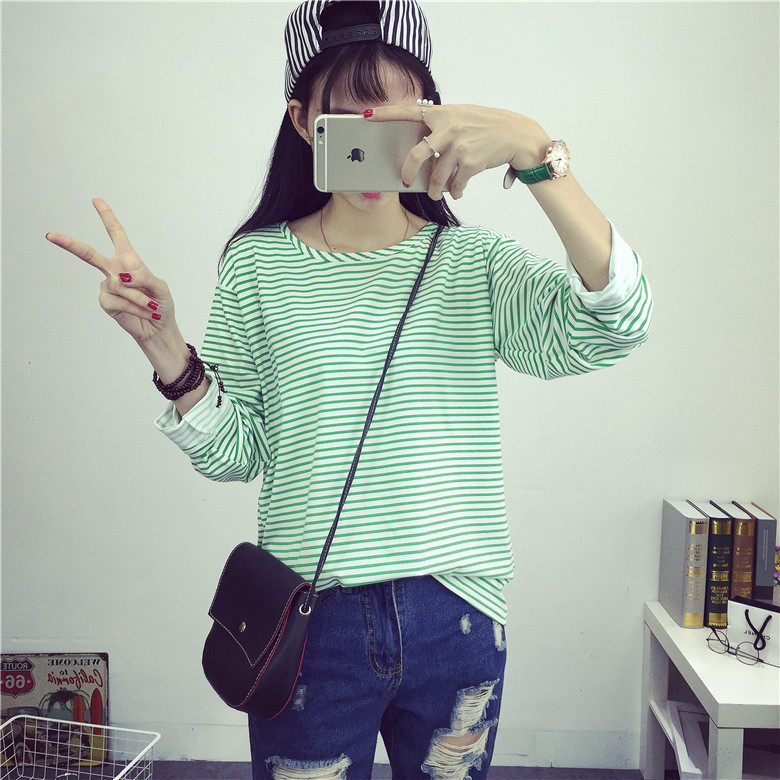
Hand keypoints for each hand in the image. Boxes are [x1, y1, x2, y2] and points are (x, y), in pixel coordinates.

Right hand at [46, 198, 176, 346]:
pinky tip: (140, 311)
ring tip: (149, 305)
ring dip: (138, 297)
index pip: (117, 235)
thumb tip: (122, 274)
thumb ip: (144, 277)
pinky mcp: (106, 302)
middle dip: (70, 244)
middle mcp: (114, 269)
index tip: (96, 200)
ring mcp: (108, 286)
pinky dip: (132, 307)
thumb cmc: (161, 304)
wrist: (157, 327)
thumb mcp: (160, 287)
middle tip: (50, 235)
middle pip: (89, 254)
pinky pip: (116, 300)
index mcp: (129, 259)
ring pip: (118, 285)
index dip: (107, 217)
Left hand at [363, 101, 550, 199]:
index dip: (385, 113)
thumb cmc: (483, 126)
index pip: (407, 111)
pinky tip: (457, 191)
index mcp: (441, 113)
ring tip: (436, 193)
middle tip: (405, 181)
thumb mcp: (460, 116)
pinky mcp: (471, 161)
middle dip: (407, 172)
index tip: (366, 115)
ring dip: (435, 189)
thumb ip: (439, 127)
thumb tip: (418, 151)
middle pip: (417, 155)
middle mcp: (448, 127)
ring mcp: (459, 145)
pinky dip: (455, 191)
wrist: (515, 134)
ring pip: (436, 176)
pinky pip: (455, 183)